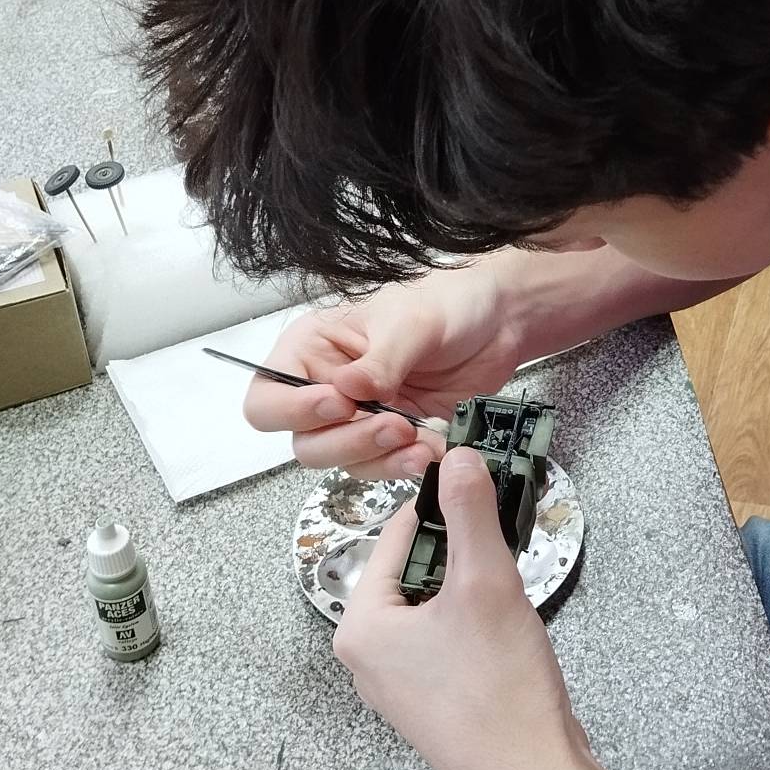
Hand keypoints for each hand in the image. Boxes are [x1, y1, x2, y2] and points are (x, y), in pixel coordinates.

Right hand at [242, 267, 523, 477]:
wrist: (501, 322)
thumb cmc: (449, 303)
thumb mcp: (412, 323)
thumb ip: (380, 361)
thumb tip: (347, 390)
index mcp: (314, 348)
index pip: (268, 396)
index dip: (291, 410)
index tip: (339, 404)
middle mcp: (327, 386)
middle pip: (304, 439)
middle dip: (347, 440)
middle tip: (393, 424)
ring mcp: (361, 417)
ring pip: (342, 461)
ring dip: (377, 458)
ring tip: (418, 439)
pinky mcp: (394, 438)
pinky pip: (381, 466)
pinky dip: (402, 465)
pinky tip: (430, 451)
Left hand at [335, 448, 590, 769]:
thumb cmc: (499, 690)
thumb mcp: (486, 582)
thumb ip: (470, 512)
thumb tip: (458, 458)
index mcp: (361, 627)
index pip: (397, 536)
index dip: (443, 505)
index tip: (479, 481)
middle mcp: (368, 657)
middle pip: (415, 569)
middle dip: (461, 550)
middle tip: (500, 544)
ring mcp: (399, 683)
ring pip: (434, 603)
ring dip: (471, 584)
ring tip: (507, 588)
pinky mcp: (432, 700)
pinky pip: (445, 636)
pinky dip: (474, 618)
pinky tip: (507, 626)